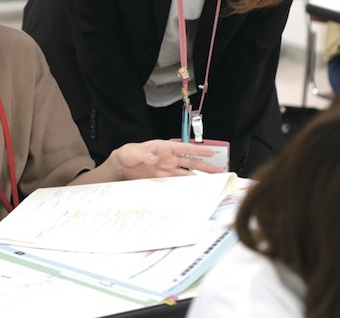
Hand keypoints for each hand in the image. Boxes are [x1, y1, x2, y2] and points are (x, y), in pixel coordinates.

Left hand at [108, 139, 224, 179]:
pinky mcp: (163, 179)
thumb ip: (144, 153)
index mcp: (163, 148)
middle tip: (218, 171)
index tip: (211, 152)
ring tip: (211, 182)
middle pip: (190, 162)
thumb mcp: (133, 151)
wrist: (120, 168)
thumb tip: (154, 158)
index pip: (183, 148)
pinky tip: (195, 190)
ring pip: (187, 174)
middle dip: (204, 166)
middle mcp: (168, 159)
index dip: (197, 150)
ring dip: (199, 178)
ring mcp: (167, 170)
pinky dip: (187, 186)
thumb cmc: (127, 154)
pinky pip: (178, 183)